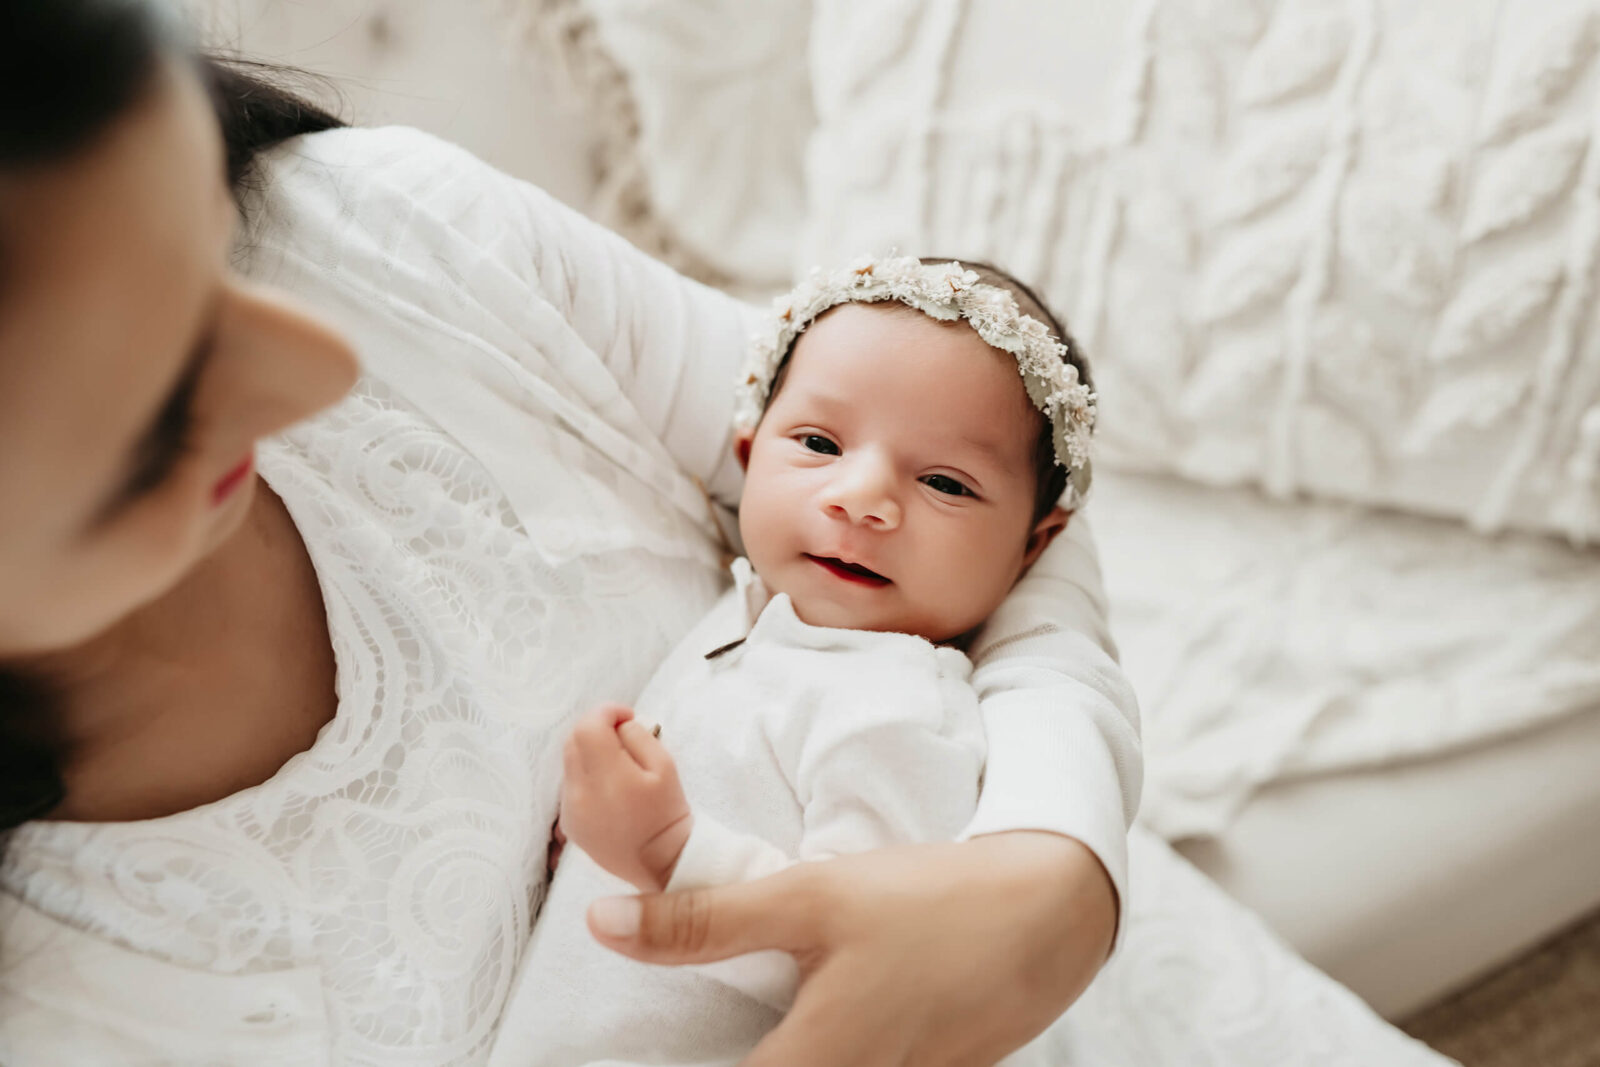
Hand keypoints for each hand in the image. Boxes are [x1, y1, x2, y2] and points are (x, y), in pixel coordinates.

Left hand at [559, 704, 692, 891]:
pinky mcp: (568, 824)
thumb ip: (638, 736)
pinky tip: (609, 789)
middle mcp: (581, 795)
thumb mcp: (665, 765)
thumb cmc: (668, 812)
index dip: (606, 713)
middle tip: (622, 737)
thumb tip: (617, 724)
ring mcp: (570, 811)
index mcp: (608, 779)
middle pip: (573, 741)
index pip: (588, 728)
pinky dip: (585, 777)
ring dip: (589, 753)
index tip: (626, 717)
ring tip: (617, 765)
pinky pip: (570, 786)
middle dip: (596, 730)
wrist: (661, 861)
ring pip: (569, 762)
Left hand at [584, 830, 1116, 1065]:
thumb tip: (603, 924)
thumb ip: (703, 921)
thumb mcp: (808, 898)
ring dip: (787, 1055)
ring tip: (782, 1020)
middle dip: (745, 1056)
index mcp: (816, 1064)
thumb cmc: (928, 901)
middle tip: (726, 1026)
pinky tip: (825, 1024)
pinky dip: (832, 1057)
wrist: (1051, 909)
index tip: (616, 1060)